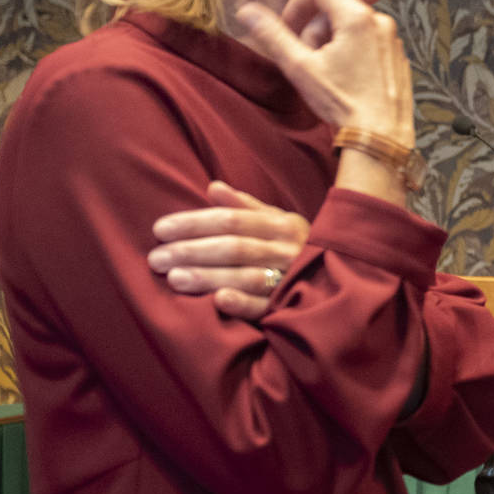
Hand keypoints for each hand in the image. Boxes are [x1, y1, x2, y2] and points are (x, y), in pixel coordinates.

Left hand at [148, 181, 307, 319]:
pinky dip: (242, 303)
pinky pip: (265, 306)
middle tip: (156, 258)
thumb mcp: (275, 221)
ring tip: (174, 278)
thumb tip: (212, 186)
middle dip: (192, 251)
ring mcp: (291, 278)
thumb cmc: (292, 247)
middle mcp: (288, 249)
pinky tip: (217, 301)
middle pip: (234, 247)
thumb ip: (244, 206)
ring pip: (246, 276)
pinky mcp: (289, 307)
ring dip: (208, 276)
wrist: (336, 282)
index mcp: (282, 225)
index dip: (194, 223)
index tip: (160, 229)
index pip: (232, 220)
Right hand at [231, 0, 414, 141]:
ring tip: (326, 74)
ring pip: (352, 27)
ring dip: (332, 43)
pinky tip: (346, 82)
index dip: (299, 3)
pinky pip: (369, 43)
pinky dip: (352, 53)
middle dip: (315, 30)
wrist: (380, 138)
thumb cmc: (343, 103)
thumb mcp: (299, 67)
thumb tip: (247, 11)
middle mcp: (381, 22)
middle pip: (336, 9)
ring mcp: (393, 40)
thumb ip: (273, 35)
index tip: (289, 26)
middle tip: (306, 60)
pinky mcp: (397, 58)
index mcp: (358, 17)